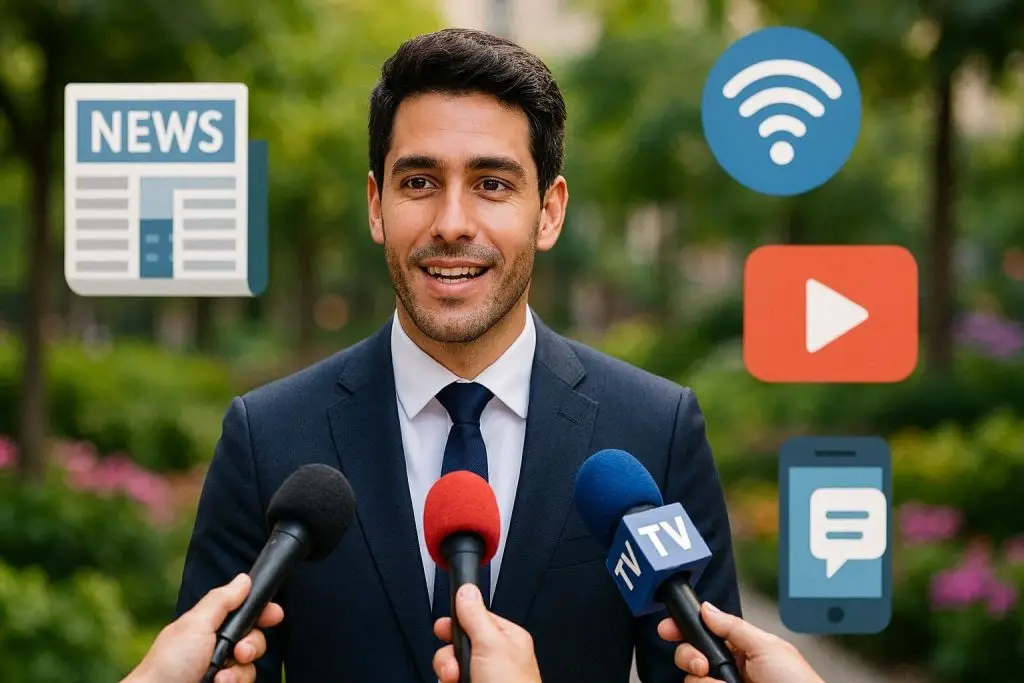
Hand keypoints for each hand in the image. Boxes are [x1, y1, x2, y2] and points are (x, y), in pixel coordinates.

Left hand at [123, 573, 283, 682]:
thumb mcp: (195, 624)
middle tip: (240, 651)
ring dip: (240, 670)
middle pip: (255, 638)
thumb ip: (222, 601)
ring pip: (252, 665)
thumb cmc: (168, 665)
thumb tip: (244, 579)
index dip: (263, 612)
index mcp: (210, 626)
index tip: (273, 615)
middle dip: (252, 644)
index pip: (245, 613)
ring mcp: (222, 671)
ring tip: (221, 677)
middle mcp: (218, 648)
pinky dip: (235, 682)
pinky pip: (247, 682)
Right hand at [432, 583, 542, 682]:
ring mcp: (484, 677)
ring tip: (456, 682)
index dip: (457, 622)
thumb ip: (476, 616)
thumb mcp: (491, 645)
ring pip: (452, 666)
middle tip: (454, 665)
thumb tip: (467, 590)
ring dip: (448, 674)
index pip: (476, 618)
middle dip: (449, 655)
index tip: (443, 628)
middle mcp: (496, 658)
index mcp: (507, 639)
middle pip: (459, 643)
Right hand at [658, 602, 823, 682]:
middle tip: (702, 665)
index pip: (704, 633)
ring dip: (703, 681)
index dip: (683, 628)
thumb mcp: (768, 647)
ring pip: (691, 680)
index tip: (669, 629)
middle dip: (689, 655)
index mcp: (741, 649)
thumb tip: (707, 609)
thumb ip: (734, 627)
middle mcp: (728, 670)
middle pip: (689, 655)